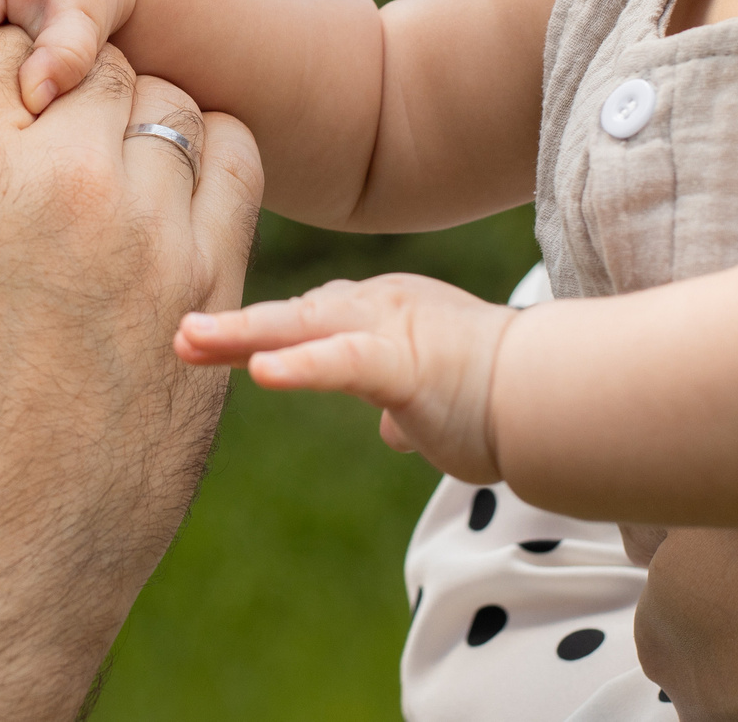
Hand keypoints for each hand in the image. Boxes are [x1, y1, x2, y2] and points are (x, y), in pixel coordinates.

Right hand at [0, 28, 262, 720]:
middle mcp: (60, 178)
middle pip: (87, 62)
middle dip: (59, 92)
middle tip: (37, 152)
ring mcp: (146, 231)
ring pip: (166, 102)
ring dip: (131, 125)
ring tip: (97, 179)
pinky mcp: (209, 286)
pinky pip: (235, 162)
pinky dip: (204, 156)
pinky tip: (164, 196)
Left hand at [174, 273, 514, 483]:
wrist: (562, 396)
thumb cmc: (505, 397)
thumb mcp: (439, 395)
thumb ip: (404, 401)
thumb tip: (391, 431)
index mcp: (382, 312)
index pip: (306, 316)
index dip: (254, 329)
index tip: (201, 336)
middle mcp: (380, 306)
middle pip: (291, 311)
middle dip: (230, 324)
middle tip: (175, 333)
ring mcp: (393, 327)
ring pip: (305, 324)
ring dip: (244, 334)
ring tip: (188, 342)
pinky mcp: (410, 361)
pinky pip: (346, 360)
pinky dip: (302, 363)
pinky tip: (263, 372)